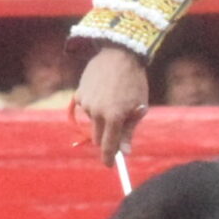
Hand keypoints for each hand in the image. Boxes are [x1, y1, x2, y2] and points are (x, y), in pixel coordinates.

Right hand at [73, 44, 149, 160]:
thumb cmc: (134, 81)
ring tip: (114, 99)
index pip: (109, 146)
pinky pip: (86, 107)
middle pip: (98, 137)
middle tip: (116, 130)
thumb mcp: (138, 106)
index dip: (109, 158)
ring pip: (93, 121)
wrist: (119, 53)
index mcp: (114, 117)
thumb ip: (130, 130)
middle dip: (106, 138)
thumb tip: (125, 152)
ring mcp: (87, 103)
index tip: (110, 165)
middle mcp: (97, 112)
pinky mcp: (80, 94)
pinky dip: (94, 105)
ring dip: (101, 118)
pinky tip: (103, 91)